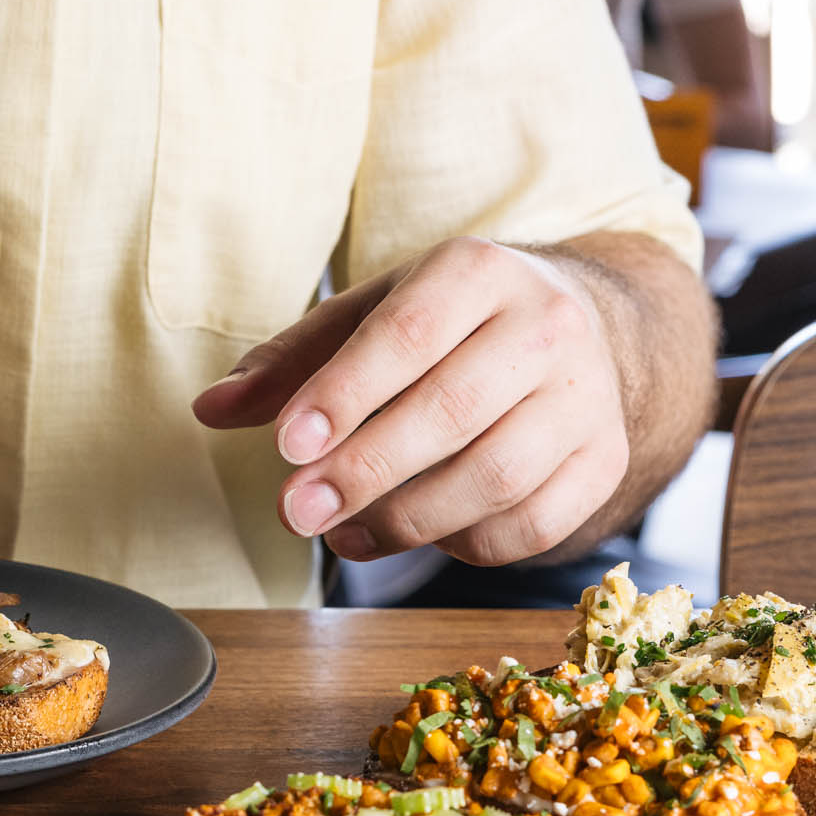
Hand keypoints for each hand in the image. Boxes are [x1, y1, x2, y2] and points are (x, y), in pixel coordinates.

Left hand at [191, 238, 628, 566]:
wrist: (588, 330)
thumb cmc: (454, 325)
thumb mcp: (373, 315)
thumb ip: (293, 361)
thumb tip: (211, 408)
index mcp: (480, 272)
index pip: (410, 333)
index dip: (345, 393)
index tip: (286, 444)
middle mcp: (547, 328)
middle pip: (452, 411)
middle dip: (363, 470)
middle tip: (294, 513)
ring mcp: (587, 398)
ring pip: (495, 477)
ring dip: (406, 521)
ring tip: (341, 535)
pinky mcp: (604, 462)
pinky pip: (532, 525)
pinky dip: (465, 543)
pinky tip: (419, 536)